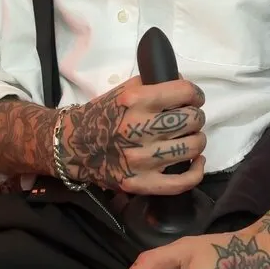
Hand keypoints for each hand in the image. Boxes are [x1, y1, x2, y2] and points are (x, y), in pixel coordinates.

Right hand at [57, 76, 205, 194]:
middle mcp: (139, 129)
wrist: (73, 146)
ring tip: (188, 138)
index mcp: (135, 101)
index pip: (185, 92)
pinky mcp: (142, 183)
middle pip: (193, 119)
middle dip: (195, 116)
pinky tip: (195, 161)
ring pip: (193, 147)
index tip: (193, 99)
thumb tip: (185, 89)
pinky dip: (196, 170)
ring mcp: (141, 160)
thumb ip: (155, 85)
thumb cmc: (103, 114)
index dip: (195, 94)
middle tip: (187, 119)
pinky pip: (183, 182)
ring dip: (196, 140)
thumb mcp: (125, 90)